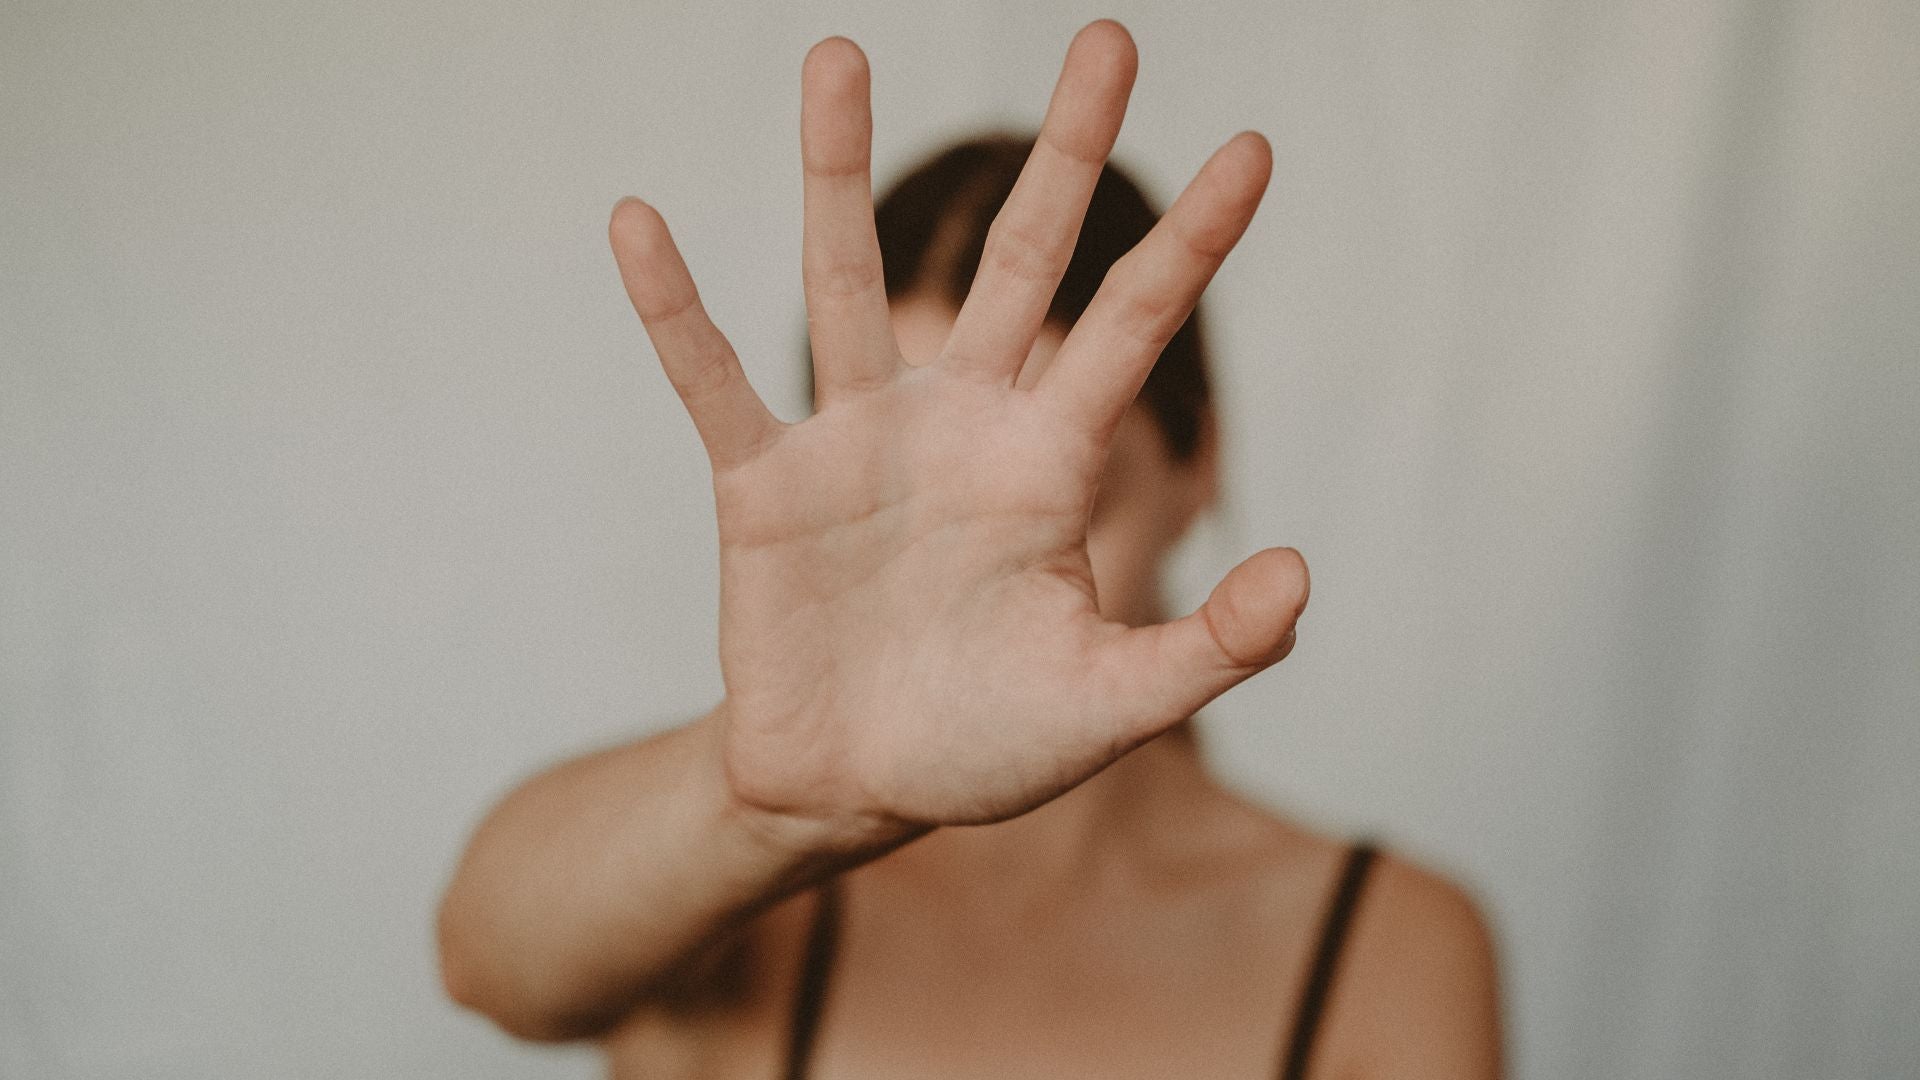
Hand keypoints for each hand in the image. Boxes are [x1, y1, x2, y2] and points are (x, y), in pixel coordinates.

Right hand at [608, 21, 1306, 844]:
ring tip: (838, 54)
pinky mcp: (760, 484)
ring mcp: (854, 442)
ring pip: (845, 279)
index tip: (1258, 150)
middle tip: (1110, 38)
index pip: (1131, 328)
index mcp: (1047, 462)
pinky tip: (638, 223)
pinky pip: (711, 380)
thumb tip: (1301, 575)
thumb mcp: (1108, 706)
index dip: (1193, 245)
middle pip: (1019, 263)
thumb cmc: (987, 743)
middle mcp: (957, 422)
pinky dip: (675, 309)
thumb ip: (1209, 651)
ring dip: (838, 171)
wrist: (853, 791)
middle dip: (1064, 156)